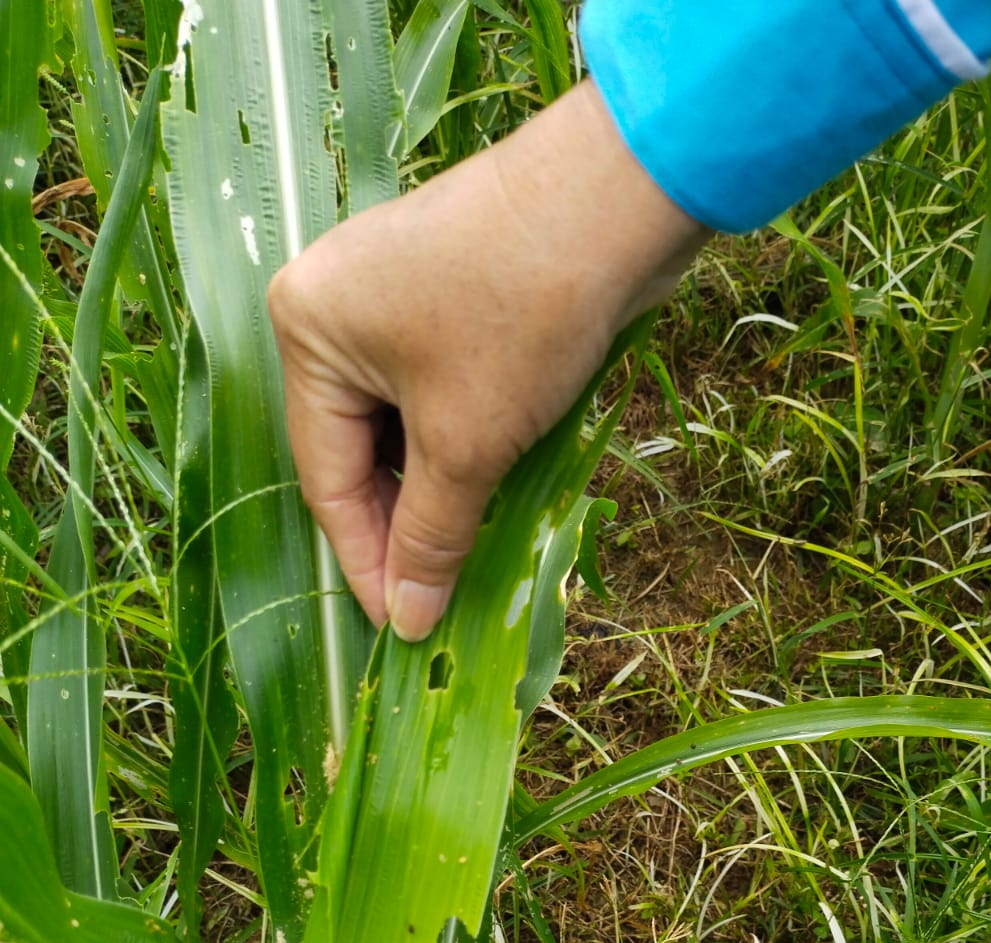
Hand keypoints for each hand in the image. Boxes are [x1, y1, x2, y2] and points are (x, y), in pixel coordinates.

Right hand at [268, 81, 707, 639]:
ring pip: (402, 425)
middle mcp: (335, 305)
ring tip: (466, 557)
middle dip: (402, 526)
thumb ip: (430, 537)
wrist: (617, 200)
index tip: (402, 628)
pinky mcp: (450, 294)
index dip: (366, 562)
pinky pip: (437, 392)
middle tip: (436, 602)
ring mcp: (393, 294)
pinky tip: (488, 492)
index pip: (325, 477)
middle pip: (358, 451)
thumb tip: (407, 621)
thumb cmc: (522, 317)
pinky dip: (460, 444)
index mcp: (307, 330)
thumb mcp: (467, 443)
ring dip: (436, 490)